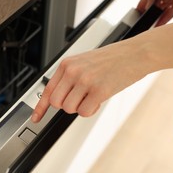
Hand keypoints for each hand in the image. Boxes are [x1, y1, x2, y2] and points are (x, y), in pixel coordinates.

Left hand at [31, 42, 148, 122]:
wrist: (136, 53)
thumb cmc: (112, 59)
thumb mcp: (84, 62)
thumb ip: (69, 78)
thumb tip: (59, 99)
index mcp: (67, 64)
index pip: (48, 90)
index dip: (40, 108)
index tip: (35, 118)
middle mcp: (73, 71)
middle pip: (57, 103)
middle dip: (68, 105)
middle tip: (81, 98)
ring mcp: (85, 81)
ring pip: (69, 109)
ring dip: (81, 107)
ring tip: (93, 95)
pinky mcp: (99, 90)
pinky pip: (84, 112)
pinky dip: (91, 110)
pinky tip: (100, 98)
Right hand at [137, 0, 172, 25]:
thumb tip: (147, 6)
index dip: (142, 5)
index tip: (137, 13)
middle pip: (154, 5)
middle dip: (149, 12)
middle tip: (143, 21)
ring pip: (161, 10)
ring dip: (156, 17)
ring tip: (150, 25)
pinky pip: (169, 13)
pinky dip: (163, 19)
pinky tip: (158, 25)